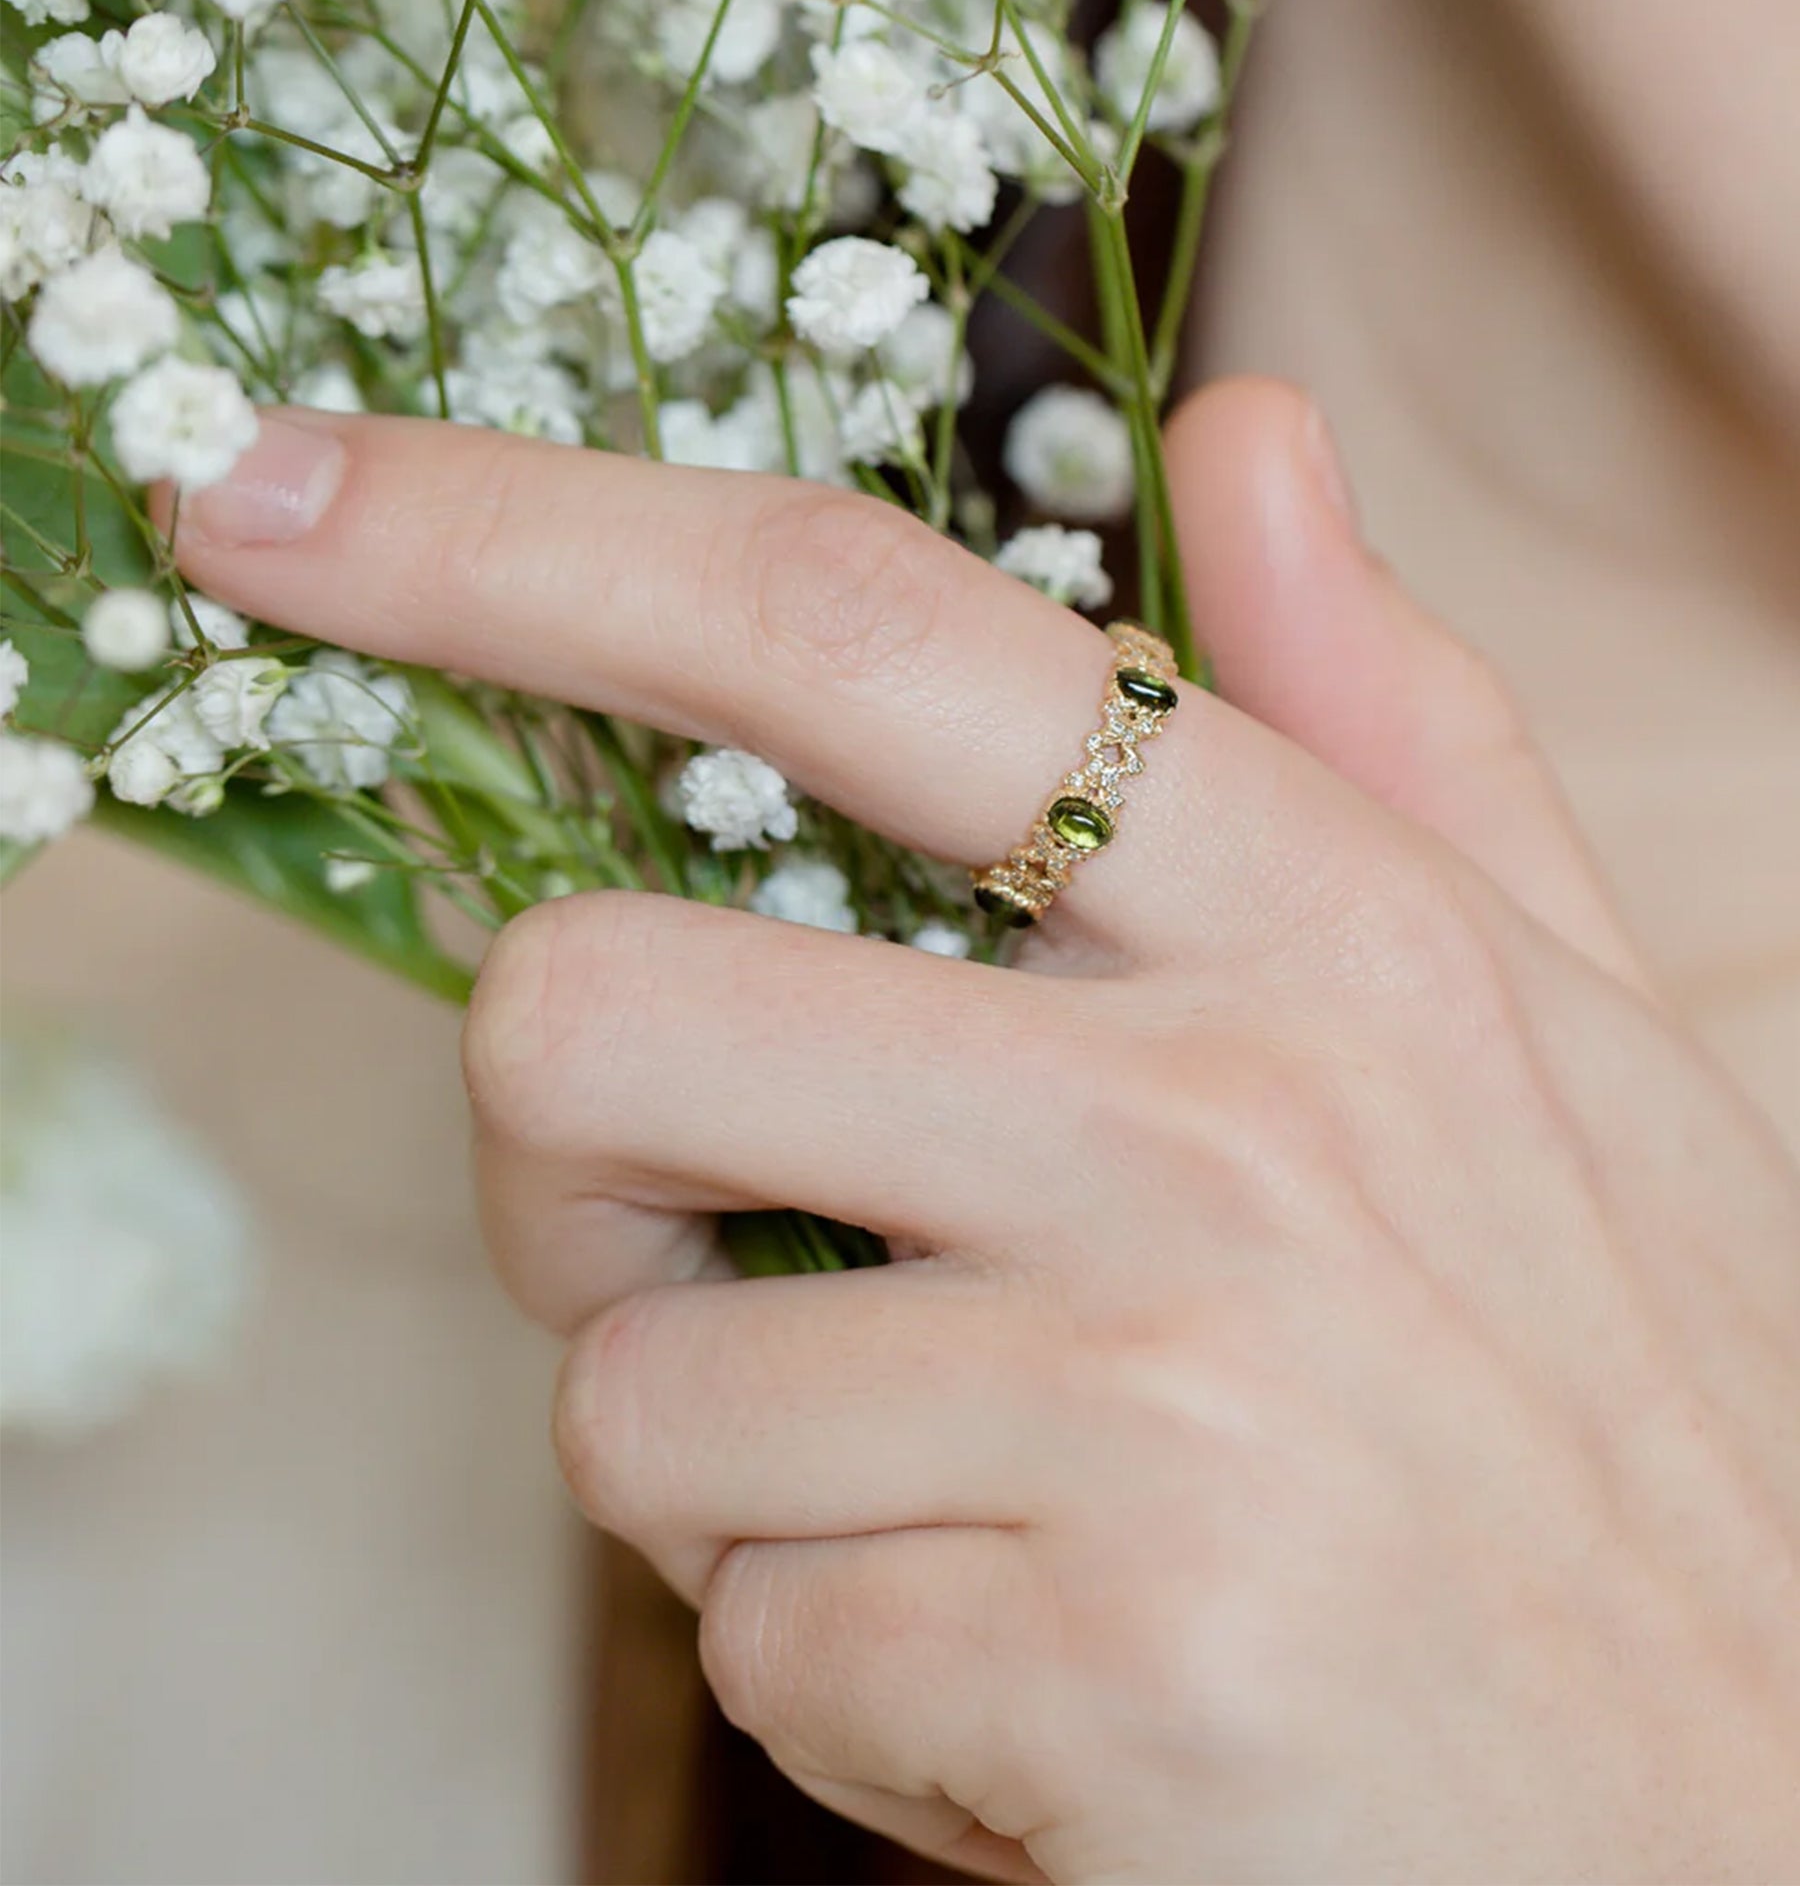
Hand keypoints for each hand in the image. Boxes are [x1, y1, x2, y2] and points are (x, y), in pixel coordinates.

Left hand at [167, 379, 1799, 1882]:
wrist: (1787, 1836)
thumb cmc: (1650, 1406)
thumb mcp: (1572, 1015)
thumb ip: (1389, 713)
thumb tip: (1252, 435)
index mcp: (1322, 909)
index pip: (842, 629)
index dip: (506, 536)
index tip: (270, 498)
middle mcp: (1225, 1111)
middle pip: (588, 1016)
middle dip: (565, 1157)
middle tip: (707, 1232)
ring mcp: (1163, 1392)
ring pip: (631, 1392)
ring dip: (736, 1468)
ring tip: (970, 1493)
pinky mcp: (1102, 1667)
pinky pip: (750, 1639)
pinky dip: (843, 1665)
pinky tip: (1044, 1661)